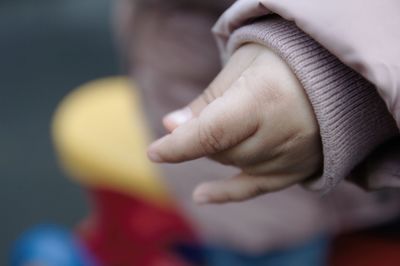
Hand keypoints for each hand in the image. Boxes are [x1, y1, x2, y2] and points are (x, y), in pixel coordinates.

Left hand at [147, 43, 321, 203]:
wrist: (331, 73)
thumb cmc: (281, 61)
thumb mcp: (240, 69)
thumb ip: (206, 102)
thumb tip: (171, 126)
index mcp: (264, 99)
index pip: (211, 133)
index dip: (179, 145)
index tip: (154, 151)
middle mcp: (282, 133)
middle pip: (221, 150)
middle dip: (206, 134)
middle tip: (219, 109)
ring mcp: (292, 156)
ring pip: (235, 164)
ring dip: (223, 147)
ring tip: (241, 120)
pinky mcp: (297, 169)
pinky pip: (256, 187)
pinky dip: (227, 192)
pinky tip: (201, 195)